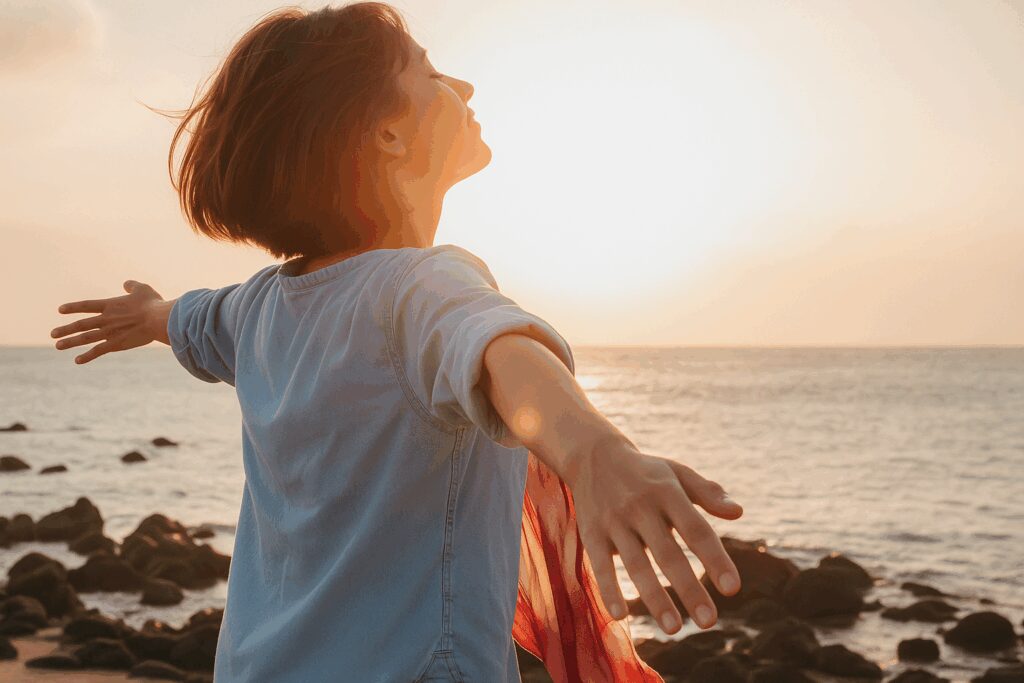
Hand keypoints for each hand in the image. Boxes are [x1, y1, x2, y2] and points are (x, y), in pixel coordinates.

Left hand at [51, 280, 173, 363]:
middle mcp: (105, 319)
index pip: (86, 305)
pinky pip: (98, 351)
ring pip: (85, 338)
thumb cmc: (153, 304)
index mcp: (110, 305)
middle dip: (66, 329)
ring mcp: (109, 332)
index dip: (72, 307)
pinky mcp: (116, 344)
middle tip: (53, 334)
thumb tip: (125, 284)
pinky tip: (77, 360)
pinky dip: (87, 356)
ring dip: (70, 342)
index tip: (60, 310)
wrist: (158, 319)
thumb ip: (132, 285)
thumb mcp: (143, 289)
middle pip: (81, 324)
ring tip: (58, 346)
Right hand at [569, 438, 742, 632]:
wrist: (593, 455)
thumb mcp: (677, 473)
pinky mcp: (591, 532)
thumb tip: (739, 512)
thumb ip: (707, 493)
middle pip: (668, 554)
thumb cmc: (646, 471)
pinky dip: (609, 589)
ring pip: (636, 564)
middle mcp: (641, 506)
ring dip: (654, 598)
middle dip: (689, 589)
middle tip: (709, 622)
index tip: (732, 589)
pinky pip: (600, 564)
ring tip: (674, 629)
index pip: (696, 530)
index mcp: (668, 492)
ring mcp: (614, 520)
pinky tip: (621, 616)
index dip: (715, 560)